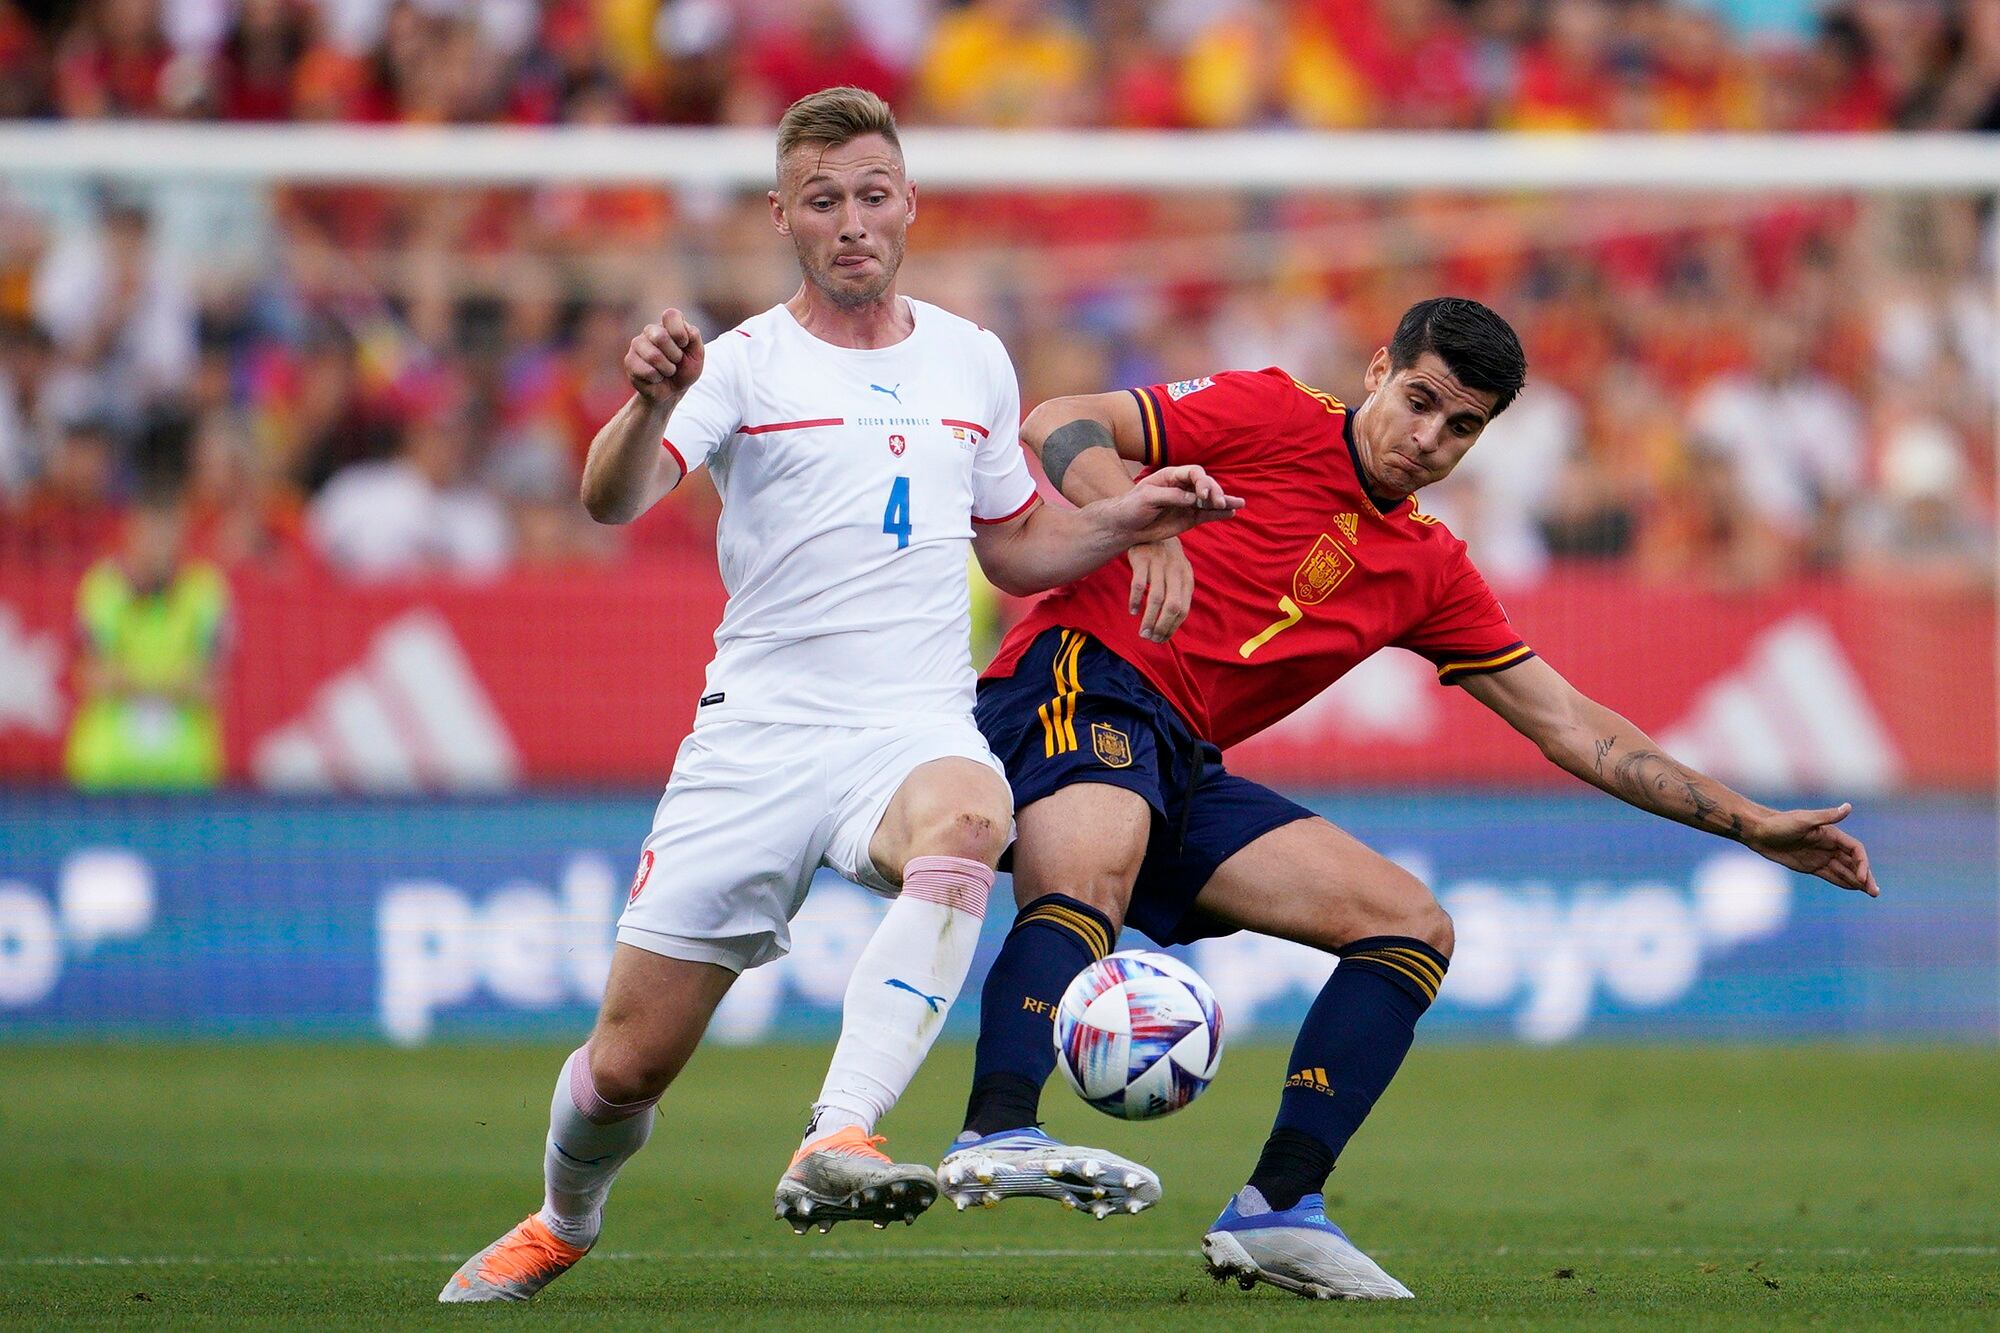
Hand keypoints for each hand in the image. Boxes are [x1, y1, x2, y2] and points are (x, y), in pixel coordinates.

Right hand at [625, 308, 703, 400]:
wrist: (672, 391)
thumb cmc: (685, 369)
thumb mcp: (697, 354)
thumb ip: (694, 337)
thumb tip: (685, 329)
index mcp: (667, 324)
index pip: (670, 315)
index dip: (680, 333)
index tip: (684, 344)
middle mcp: (650, 330)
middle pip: (661, 336)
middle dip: (675, 355)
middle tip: (676, 361)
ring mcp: (637, 344)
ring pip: (653, 356)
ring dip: (668, 369)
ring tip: (667, 370)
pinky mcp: (629, 361)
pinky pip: (647, 371)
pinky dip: (658, 378)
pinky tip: (656, 377)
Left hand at [1102, 465, 1242, 545]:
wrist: (1124, 526)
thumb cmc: (1131, 507)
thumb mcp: (1147, 498)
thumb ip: (1171, 496)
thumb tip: (1193, 499)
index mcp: (1171, 476)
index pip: (1194, 473)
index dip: (1202, 481)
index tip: (1203, 494)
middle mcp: (1183, 487)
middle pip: (1206, 485)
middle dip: (1215, 492)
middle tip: (1219, 502)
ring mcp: (1188, 503)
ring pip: (1210, 500)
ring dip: (1224, 502)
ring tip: (1239, 504)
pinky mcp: (1190, 518)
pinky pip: (1208, 515)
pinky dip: (1219, 514)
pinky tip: (1232, 513)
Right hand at [1127, 538, 1191, 642]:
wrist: (1154, 529)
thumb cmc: (1166, 560)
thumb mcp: (1178, 575)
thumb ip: (1177, 595)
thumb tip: (1171, 625)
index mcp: (1186, 579)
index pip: (1183, 610)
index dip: (1172, 628)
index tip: (1161, 639)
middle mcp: (1176, 572)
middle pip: (1172, 606)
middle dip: (1162, 626)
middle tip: (1150, 638)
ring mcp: (1159, 565)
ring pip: (1156, 598)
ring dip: (1149, 618)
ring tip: (1142, 632)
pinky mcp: (1143, 558)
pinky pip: (1139, 584)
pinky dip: (1136, 599)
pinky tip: (1133, 611)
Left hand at [1741, 803, 1879, 896]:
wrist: (1757, 832)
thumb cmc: (1779, 823)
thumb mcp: (1803, 820)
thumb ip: (1827, 816)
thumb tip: (1848, 807)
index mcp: (1831, 834)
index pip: (1855, 850)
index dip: (1862, 864)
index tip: (1862, 878)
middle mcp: (1828, 845)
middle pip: (1853, 862)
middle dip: (1865, 876)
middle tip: (1875, 892)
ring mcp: (1820, 856)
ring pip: (1844, 870)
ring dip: (1857, 881)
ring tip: (1870, 893)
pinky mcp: (1810, 866)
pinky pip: (1831, 875)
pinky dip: (1843, 882)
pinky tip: (1853, 889)